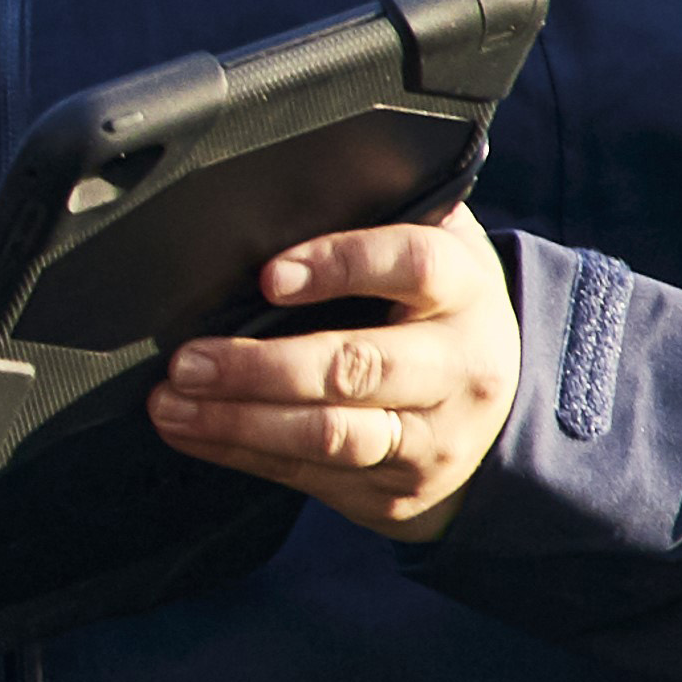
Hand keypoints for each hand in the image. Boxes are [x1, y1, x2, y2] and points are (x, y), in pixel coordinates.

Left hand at [143, 210, 518, 536]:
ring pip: (331, 435)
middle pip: (359, 367)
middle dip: (262, 368)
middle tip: (188, 361)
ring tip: (173, 404)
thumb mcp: (435, 251)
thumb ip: (378, 219)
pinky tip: (192, 431)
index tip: (269, 277)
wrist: (508, 412)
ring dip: (240, 421)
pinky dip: (241, 452)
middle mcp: (459, 367)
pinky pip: (310, 473)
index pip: (412, 266)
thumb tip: (278, 191)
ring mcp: (432, 438)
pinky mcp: (398, 490)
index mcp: (464, 288)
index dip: (341, 265)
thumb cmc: (438, 309)